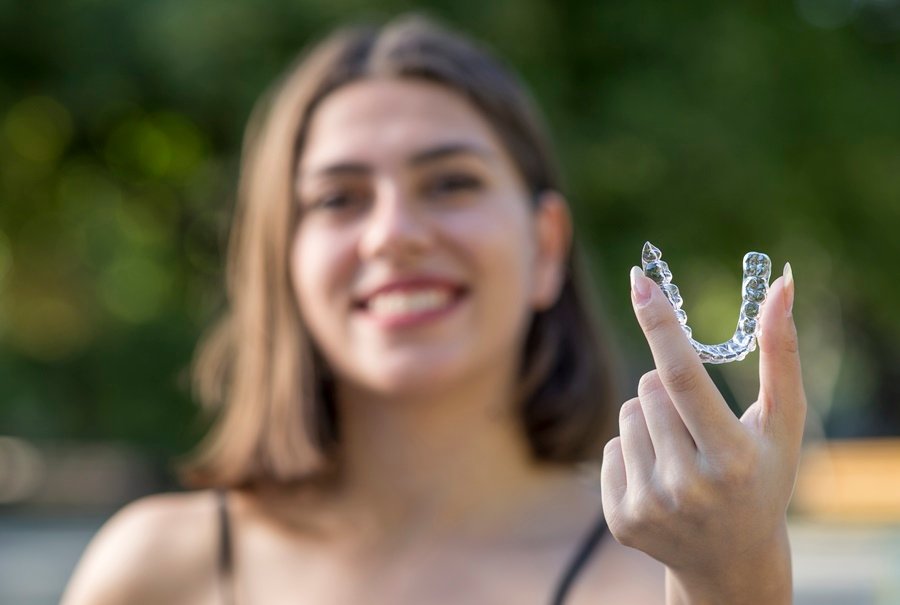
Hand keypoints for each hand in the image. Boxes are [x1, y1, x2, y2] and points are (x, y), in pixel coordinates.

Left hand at [600, 264, 805, 604]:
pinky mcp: (621, 520)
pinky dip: (633, 452)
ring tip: (682, 455)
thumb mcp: (782, 422)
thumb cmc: (762, 476)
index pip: (683, 378)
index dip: (660, 325)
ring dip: (650, 419)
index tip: (639, 279)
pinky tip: (662, 480)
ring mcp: (650, 507)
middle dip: (668, 388)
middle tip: (698, 426)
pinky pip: (611, 447)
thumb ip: (780, 354)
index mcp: (730, 458)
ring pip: (626, 413)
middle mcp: (687, 487)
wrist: (731, 558)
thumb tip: (782, 287)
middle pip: (648, 387)